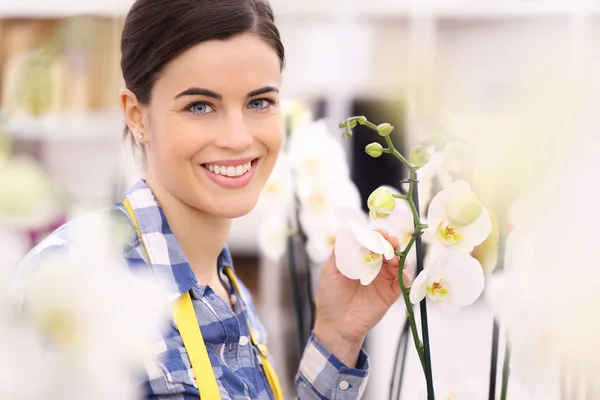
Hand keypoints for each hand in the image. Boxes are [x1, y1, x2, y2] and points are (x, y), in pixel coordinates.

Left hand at [313, 230, 410, 366]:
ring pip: (398, 262)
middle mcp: (374, 266)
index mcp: (360, 259)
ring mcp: (384, 279)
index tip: (378, 232)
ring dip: (398, 256)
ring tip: (393, 255)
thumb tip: (345, 231)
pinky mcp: (391, 293)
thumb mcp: (330, 271)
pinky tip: (400, 272)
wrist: (336, 324)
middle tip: (389, 240)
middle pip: (387, 249)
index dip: (376, 235)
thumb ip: (339, 252)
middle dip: (390, 242)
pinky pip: (403, 282)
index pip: (371, 242)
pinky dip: (405, 275)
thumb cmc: (330, 297)